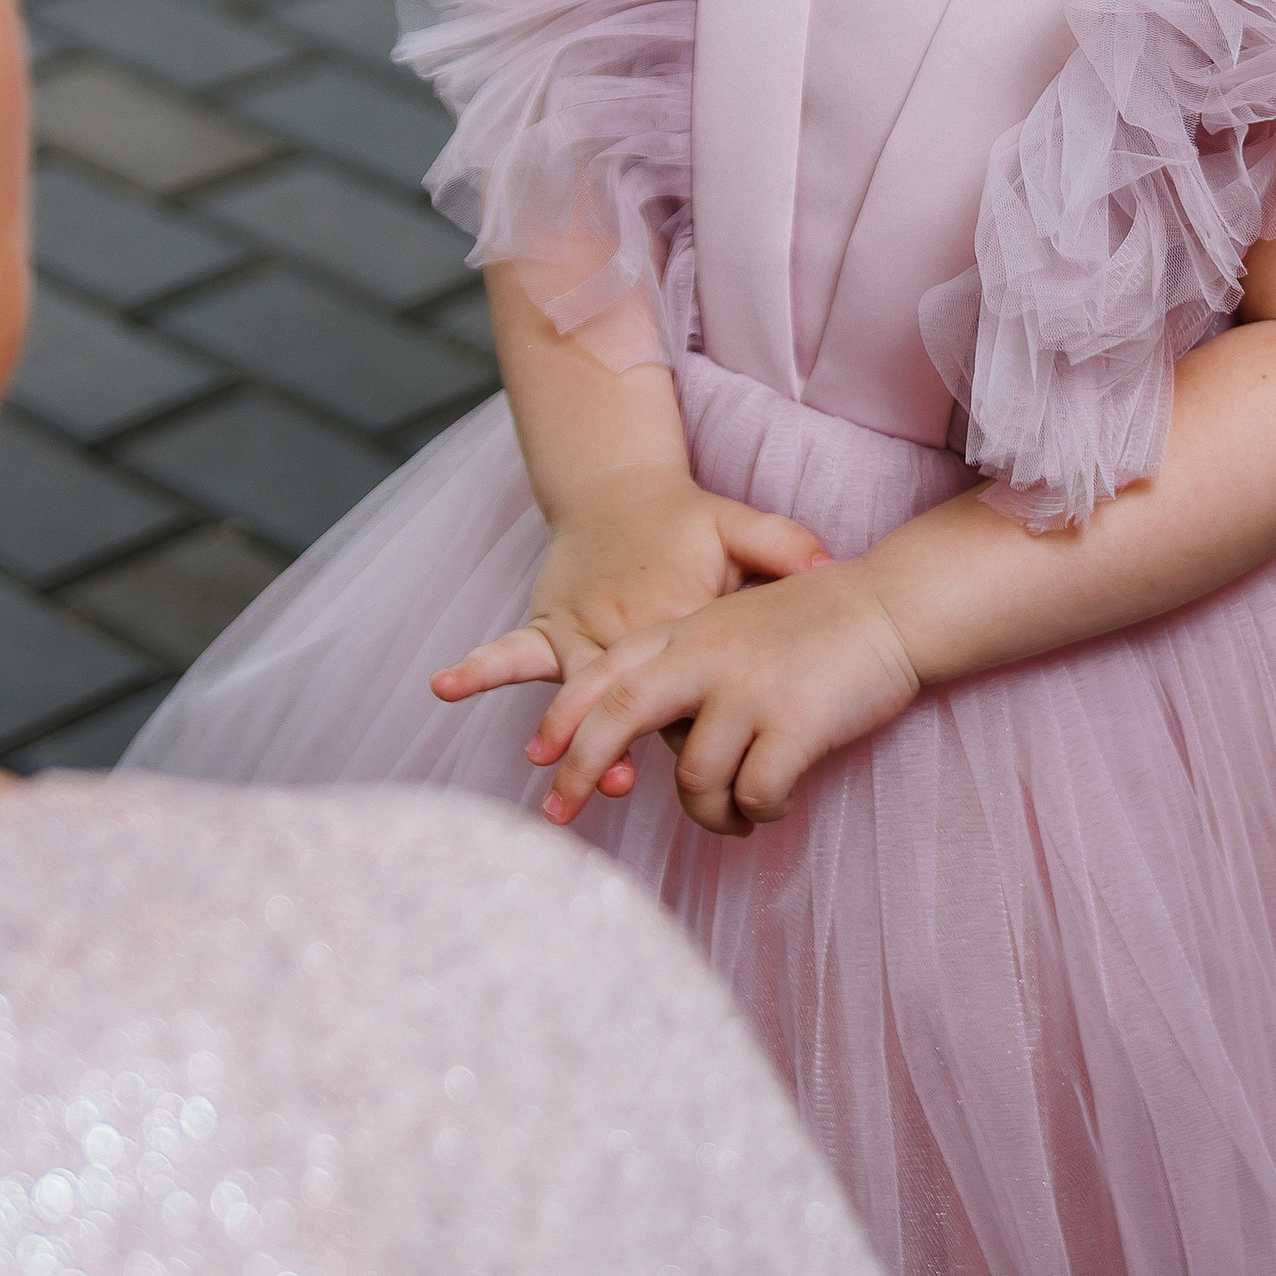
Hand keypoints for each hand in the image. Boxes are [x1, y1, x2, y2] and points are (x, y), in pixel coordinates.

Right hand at [432, 472, 827, 800]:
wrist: (618, 489)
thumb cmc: (687, 521)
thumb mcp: (738, 527)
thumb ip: (781, 547)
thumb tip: (831, 565)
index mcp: (672, 611)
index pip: (684, 678)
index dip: (690, 718)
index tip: (693, 753)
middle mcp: (621, 622)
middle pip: (625, 695)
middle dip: (614, 743)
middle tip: (609, 786)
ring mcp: (580, 624)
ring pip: (574, 687)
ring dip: (558, 728)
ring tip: (547, 769)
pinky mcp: (550, 624)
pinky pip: (513, 651)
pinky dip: (480, 668)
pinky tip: (444, 686)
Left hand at [525, 558, 923, 835]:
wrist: (896, 606)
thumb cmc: (822, 621)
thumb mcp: (737, 620)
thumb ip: (690, 662)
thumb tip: (654, 731)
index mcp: (689, 633)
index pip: (605, 672)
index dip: (565, 716)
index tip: (537, 757)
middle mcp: (707, 657)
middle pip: (618, 717)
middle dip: (580, 770)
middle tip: (558, 814)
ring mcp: (750, 690)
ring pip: (694, 779)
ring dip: (709, 816)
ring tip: (734, 821)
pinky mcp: (794, 724)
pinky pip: (755, 795)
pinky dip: (760, 812)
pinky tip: (774, 805)